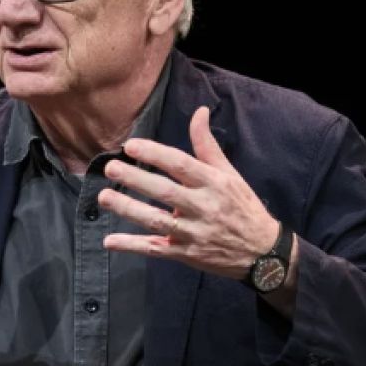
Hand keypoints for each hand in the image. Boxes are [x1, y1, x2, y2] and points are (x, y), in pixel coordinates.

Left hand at [97, 106, 278, 281]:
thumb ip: (207, 145)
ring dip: (128, 209)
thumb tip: (199, 111)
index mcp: (214, 183)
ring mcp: (193, 233)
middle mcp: (203, 207)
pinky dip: (132, 246)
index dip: (155, 154)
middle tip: (111, 167)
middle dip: (136, 179)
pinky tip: (109, 241)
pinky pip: (155, 250)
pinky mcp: (185, 254)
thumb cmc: (242, 207)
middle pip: (165, 192)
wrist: (262, 252)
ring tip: (103, 197)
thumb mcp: (230, 174)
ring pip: (156, 221)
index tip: (130, 145)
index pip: (181, 165)